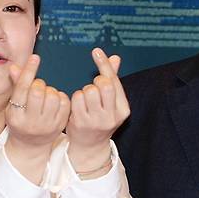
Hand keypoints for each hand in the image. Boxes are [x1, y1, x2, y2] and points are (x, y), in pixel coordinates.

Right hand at [5, 54, 69, 183]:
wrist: (30, 145)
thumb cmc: (21, 119)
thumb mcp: (14, 105)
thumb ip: (17, 85)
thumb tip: (14, 67)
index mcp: (15, 115)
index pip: (22, 89)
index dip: (29, 71)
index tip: (35, 57)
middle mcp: (30, 121)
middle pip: (37, 91)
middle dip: (39, 84)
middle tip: (38, 88)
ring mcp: (46, 125)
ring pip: (52, 97)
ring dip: (50, 91)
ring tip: (46, 96)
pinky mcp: (59, 125)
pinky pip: (64, 103)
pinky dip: (60, 97)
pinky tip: (55, 102)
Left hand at [66, 48, 129, 173]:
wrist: (90, 145)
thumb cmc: (100, 118)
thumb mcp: (111, 102)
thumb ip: (113, 79)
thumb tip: (116, 57)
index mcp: (123, 109)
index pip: (114, 81)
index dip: (105, 65)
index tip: (96, 51)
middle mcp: (112, 116)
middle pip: (103, 84)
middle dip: (96, 82)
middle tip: (93, 88)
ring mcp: (97, 120)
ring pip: (89, 91)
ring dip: (84, 91)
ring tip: (85, 100)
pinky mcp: (82, 123)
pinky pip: (76, 99)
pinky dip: (75, 98)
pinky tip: (77, 106)